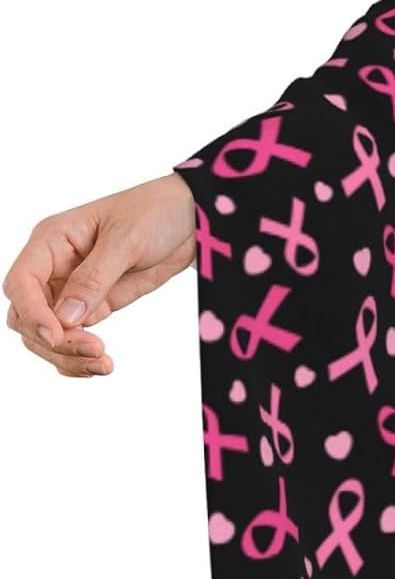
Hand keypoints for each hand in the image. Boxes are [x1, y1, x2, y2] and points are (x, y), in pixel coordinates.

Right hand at [4, 172, 196, 377]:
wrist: (189, 220)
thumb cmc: (154, 212)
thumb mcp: (126, 240)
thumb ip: (94, 278)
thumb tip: (65, 317)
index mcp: (51, 240)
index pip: (21, 283)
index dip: (32, 313)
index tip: (56, 336)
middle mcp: (54, 267)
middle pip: (27, 316)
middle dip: (53, 341)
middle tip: (94, 351)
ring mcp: (71, 290)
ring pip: (47, 334)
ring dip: (67, 356)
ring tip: (104, 364)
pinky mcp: (93, 306)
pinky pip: (73, 338)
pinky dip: (79, 357)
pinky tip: (101, 366)